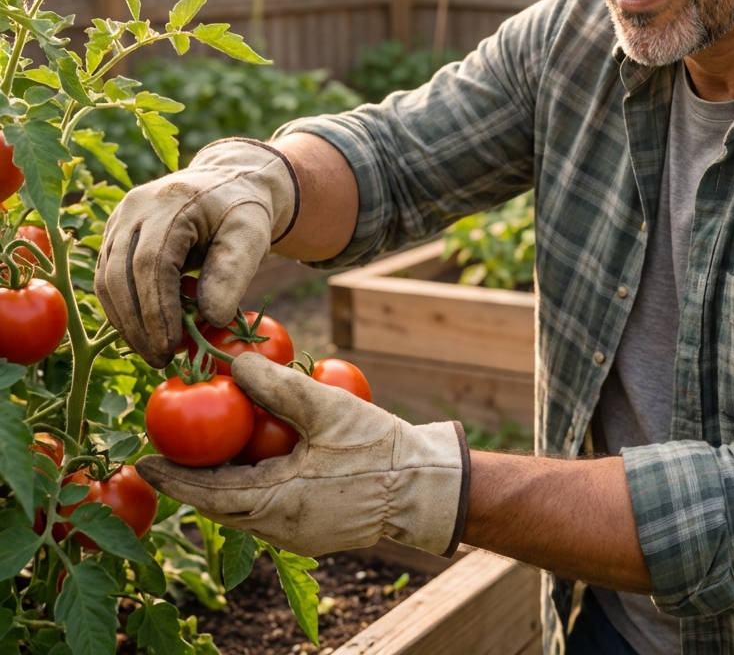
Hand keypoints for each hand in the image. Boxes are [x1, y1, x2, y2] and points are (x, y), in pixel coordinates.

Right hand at [94, 139, 298, 366]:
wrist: (230, 182)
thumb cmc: (243, 211)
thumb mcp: (252, 235)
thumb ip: (234, 272)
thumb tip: (212, 319)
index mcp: (171, 202)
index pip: (151, 264)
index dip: (157, 310)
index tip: (171, 346)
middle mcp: (135, 208)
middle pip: (120, 275)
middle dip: (138, 324)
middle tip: (160, 360)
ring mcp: (120, 220)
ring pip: (107, 280)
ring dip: (127, 323)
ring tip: (154, 353)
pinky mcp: (114, 234)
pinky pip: (109, 278)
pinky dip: (124, 310)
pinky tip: (145, 334)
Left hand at [135, 353, 468, 556]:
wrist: (425, 488)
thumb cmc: (379, 448)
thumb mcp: (328, 408)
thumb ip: (278, 386)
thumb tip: (235, 363)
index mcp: (278, 502)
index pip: (208, 493)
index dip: (173, 478)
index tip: (144, 462)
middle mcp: (280, 528)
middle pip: (220, 507)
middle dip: (191, 482)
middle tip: (167, 455)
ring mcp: (298, 535)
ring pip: (243, 512)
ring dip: (221, 486)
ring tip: (206, 456)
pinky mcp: (314, 532)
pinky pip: (268, 513)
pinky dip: (250, 490)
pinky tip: (255, 464)